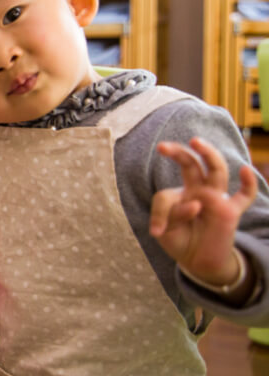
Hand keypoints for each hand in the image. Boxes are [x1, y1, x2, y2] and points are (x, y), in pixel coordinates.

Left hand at [151, 138, 259, 287]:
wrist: (198, 262)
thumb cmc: (179, 240)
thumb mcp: (164, 231)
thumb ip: (171, 215)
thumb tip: (196, 205)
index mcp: (180, 194)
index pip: (166, 195)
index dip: (159, 213)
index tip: (157, 232)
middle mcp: (199, 191)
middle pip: (192, 164)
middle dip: (178, 153)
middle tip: (162, 147)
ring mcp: (216, 199)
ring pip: (217, 170)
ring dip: (208, 154)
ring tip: (195, 142)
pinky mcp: (231, 211)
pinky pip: (244, 196)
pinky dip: (248, 183)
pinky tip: (245, 170)